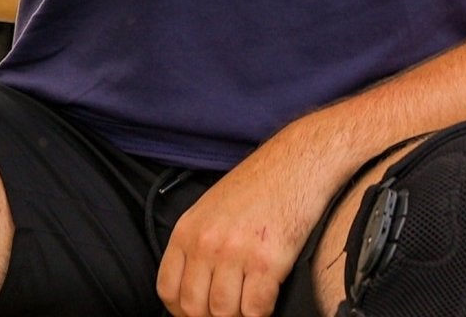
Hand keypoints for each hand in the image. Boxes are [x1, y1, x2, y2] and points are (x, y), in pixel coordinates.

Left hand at [156, 126, 338, 316]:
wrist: (296, 163)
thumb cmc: (259, 185)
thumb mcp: (212, 208)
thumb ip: (199, 246)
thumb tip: (197, 289)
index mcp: (188, 229)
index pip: (168, 290)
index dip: (182, 311)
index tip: (198, 313)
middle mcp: (207, 242)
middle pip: (194, 308)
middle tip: (230, 309)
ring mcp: (235, 253)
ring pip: (224, 314)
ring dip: (239, 314)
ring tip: (250, 299)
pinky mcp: (266, 262)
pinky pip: (256, 311)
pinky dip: (263, 312)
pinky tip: (269, 296)